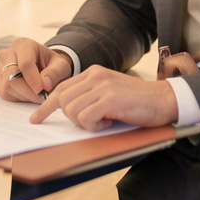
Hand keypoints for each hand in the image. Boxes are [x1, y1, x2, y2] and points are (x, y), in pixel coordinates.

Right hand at [0, 37, 72, 101]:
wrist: (44, 67)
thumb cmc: (52, 64)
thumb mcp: (61, 65)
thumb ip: (55, 72)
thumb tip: (45, 84)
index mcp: (23, 44)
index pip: (25, 64)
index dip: (34, 81)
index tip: (44, 91)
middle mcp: (7, 54)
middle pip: (12, 77)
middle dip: (29, 92)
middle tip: (43, 97)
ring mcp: (0, 68)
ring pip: (8, 87)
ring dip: (26, 96)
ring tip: (39, 94)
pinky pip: (6, 93)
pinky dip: (20, 98)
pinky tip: (30, 94)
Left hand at [29, 65, 178, 130]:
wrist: (164, 100)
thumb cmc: (137, 101)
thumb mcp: (109, 92)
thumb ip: (90, 95)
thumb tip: (66, 110)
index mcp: (93, 73)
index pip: (60, 88)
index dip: (46, 106)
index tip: (35, 119)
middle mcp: (95, 76)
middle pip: (63, 101)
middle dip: (71, 118)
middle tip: (93, 122)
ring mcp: (102, 87)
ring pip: (72, 111)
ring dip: (86, 123)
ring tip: (106, 120)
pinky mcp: (110, 99)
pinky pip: (86, 118)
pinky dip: (95, 126)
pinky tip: (111, 121)